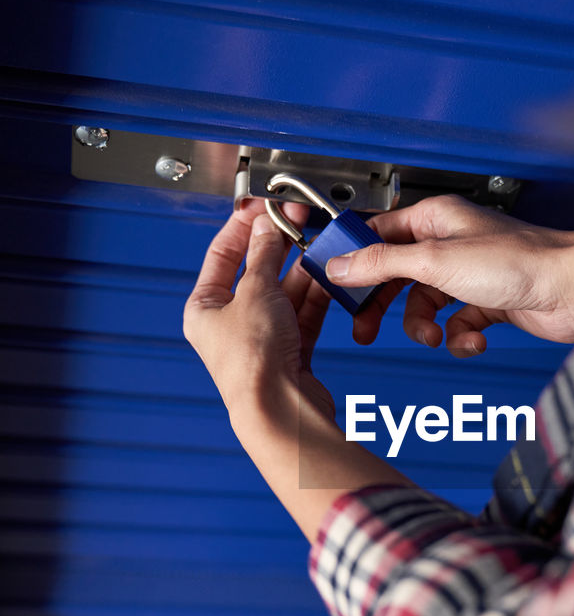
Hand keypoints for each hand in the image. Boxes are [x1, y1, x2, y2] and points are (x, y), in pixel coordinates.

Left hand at [183, 198, 333, 424]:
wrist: (281, 410)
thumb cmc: (253, 363)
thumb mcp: (256, 291)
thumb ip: (264, 255)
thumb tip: (265, 228)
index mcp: (203, 309)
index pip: (221, 255)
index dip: (244, 226)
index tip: (265, 206)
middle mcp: (229, 325)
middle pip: (257, 272)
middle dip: (280, 246)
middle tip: (299, 219)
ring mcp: (261, 339)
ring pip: (284, 292)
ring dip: (302, 270)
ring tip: (319, 246)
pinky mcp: (290, 352)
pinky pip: (303, 313)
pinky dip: (316, 295)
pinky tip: (328, 276)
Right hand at [328, 195, 573, 355]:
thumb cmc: (521, 261)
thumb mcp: (435, 262)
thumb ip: (382, 264)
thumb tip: (341, 264)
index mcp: (434, 220)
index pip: (377, 235)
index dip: (353, 259)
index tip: (334, 283)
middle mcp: (449, 244)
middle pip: (395, 275)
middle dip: (381, 305)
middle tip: (365, 328)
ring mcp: (469, 275)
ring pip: (424, 307)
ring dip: (425, 328)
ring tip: (435, 336)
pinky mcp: (488, 304)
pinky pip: (456, 326)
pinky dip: (460, 338)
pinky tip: (472, 338)